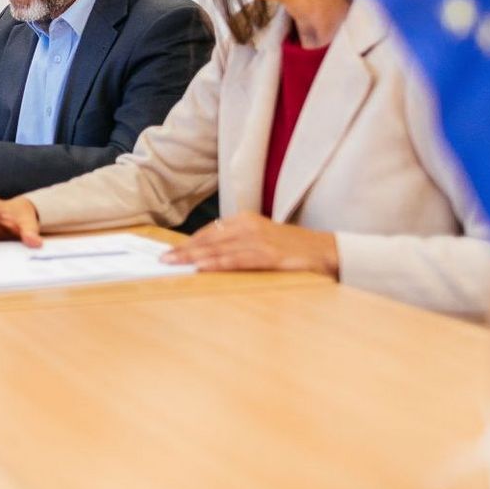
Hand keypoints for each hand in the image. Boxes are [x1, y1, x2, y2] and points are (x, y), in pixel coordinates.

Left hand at [162, 212, 339, 276]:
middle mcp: (249, 226)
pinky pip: (236, 261)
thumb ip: (238, 245)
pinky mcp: (268, 255)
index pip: (209, 232)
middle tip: (162, 259)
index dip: (188, 243)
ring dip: (193, 258)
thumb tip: (209, 257)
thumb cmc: (292, 249)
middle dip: (184, 250)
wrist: (327, 251)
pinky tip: (202, 268)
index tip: (170, 252)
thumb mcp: (262, 240)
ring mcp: (259, 240)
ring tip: (173, 264)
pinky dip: (217, 264)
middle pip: (208, 239)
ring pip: (218, 250)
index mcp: (246, 220)